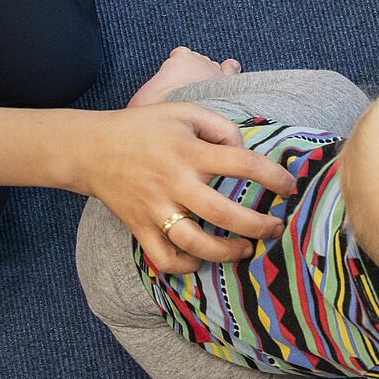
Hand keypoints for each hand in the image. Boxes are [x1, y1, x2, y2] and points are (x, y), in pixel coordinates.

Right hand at [78, 104, 300, 273]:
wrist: (89, 148)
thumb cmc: (144, 129)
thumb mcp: (184, 112)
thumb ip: (221, 127)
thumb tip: (245, 151)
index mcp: (189, 152)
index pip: (243, 164)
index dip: (274, 177)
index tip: (289, 187)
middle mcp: (173, 183)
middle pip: (224, 213)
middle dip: (258, 226)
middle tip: (276, 228)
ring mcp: (155, 209)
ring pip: (195, 243)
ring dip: (227, 253)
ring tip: (247, 250)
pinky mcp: (139, 227)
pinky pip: (164, 258)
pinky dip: (185, 266)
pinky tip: (202, 260)